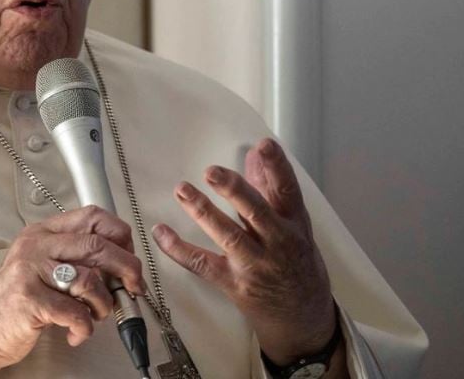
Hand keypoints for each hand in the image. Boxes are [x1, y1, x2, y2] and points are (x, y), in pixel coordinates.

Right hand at [0, 206, 145, 378]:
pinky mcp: (29, 300)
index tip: (129, 254)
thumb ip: (77, 258)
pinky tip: (78, 332)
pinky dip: (85, 327)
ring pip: (89, 280)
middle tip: (134, 286)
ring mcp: (30, 270)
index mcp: (44, 232)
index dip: (119, 234)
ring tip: (96, 315)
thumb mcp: (46, 267)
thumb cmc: (19, 299)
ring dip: (104, 304)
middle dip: (126, 267)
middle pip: (96, 245)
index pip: (92, 216)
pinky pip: (75, 312)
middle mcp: (36, 245)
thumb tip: (123, 265)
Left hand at [152, 138, 336, 366]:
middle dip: (234, 190)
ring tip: (182, 190)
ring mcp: (255, 265)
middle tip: (212, 171)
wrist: (303, 318)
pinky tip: (161, 232)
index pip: (287, 191)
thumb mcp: (294, 224)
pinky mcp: (234, 284)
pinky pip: (202, 264)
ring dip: (203, 212)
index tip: (265, 145)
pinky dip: (179, 249)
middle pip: (256, 212)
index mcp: (294, 224)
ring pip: (228, 236)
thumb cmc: (297, 263)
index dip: (278, 167)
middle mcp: (278, 244)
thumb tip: (254, 153)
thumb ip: (270, 188)